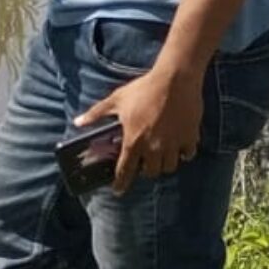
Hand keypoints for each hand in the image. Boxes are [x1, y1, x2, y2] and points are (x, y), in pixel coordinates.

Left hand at [76, 66, 202, 193]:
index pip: (125, 171)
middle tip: (145, 163)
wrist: (175, 78)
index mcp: (134, 141)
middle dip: (146, 170)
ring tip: (162, 156)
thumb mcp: (116, 99)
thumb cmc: (144, 88)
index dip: (120, 183)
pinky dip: (184, 154)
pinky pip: (188, 154)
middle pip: (151, 172)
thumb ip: (96, 113)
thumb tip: (78, 122)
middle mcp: (154, 147)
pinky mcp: (190, 136)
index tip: (118, 190)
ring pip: (170, 167)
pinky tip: (180, 148)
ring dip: (164, 164)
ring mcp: (173, 143)